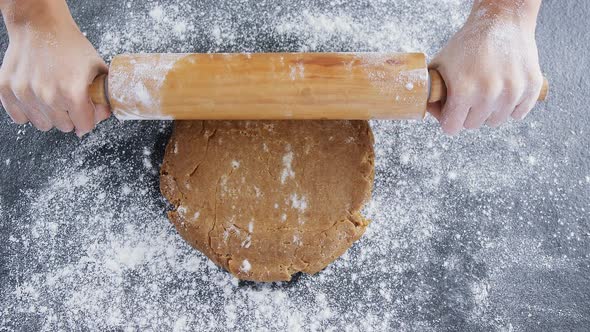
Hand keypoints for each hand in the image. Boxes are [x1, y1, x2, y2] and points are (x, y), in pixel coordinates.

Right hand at [0, 0, 109, 135]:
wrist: (41, 26)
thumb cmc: (70, 45)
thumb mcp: (98, 68)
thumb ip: (103, 96)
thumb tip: (101, 117)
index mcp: (73, 92)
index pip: (85, 126)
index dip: (89, 119)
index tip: (86, 110)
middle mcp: (47, 96)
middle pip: (64, 127)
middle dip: (70, 116)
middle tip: (69, 98)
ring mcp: (25, 94)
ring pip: (42, 125)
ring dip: (49, 115)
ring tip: (52, 94)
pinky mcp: (6, 90)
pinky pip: (19, 117)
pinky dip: (28, 110)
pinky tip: (36, 95)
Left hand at [427, 1, 543, 134]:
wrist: (502, 22)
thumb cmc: (468, 43)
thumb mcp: (440, 65)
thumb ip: (432, 91)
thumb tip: (429, 110)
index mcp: (463, 90)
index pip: (451, 128)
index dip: (448, 119)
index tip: (451, 111)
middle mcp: (489, 94)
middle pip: (472, 125)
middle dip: (467, 114)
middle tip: (468, 96)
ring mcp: (512, 92)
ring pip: (495, 121)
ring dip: (489, 111)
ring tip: (485, 91)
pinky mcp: (531, 88)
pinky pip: (518, 114)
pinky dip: (510, 106)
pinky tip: (503, 90)